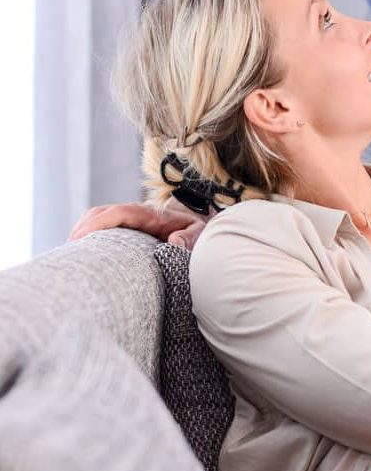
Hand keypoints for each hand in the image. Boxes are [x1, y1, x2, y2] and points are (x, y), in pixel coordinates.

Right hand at [68, 203, 207, 249]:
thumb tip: (174, 242)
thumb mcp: (201, 234)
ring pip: (99, 220)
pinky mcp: (128, 230)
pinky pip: (104, 229)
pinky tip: (83, 257)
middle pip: (101, 213)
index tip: (81, 238)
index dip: (98, 223)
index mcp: (152, 214)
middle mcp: (137, 214)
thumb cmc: (199, 233)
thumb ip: (192, 238)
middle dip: (81, 229)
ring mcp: (131, 221)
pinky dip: (89, 238)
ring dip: (82, 233)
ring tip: (70, 258)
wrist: (202, 228)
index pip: (120, 212)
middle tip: (68, 255)